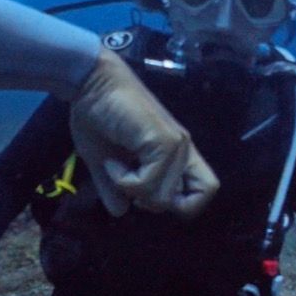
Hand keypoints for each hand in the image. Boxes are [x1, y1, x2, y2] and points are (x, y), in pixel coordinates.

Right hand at [69, 50, 219, 218]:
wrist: (90, 83)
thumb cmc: (96, 116)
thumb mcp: (104, 162)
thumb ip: (114, 189)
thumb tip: (120, 212)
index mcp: (176, 154)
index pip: (205, 190)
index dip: (182, 205)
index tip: (146, 195)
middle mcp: (183, 149)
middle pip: (190, 204)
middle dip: (151, 203)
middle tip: (127, 182)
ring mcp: (176, 144)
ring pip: (164, 198)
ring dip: (132, 189)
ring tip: (115, 165)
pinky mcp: (163, 141)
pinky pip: (149, 182)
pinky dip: (126, 181)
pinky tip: (113, 160)